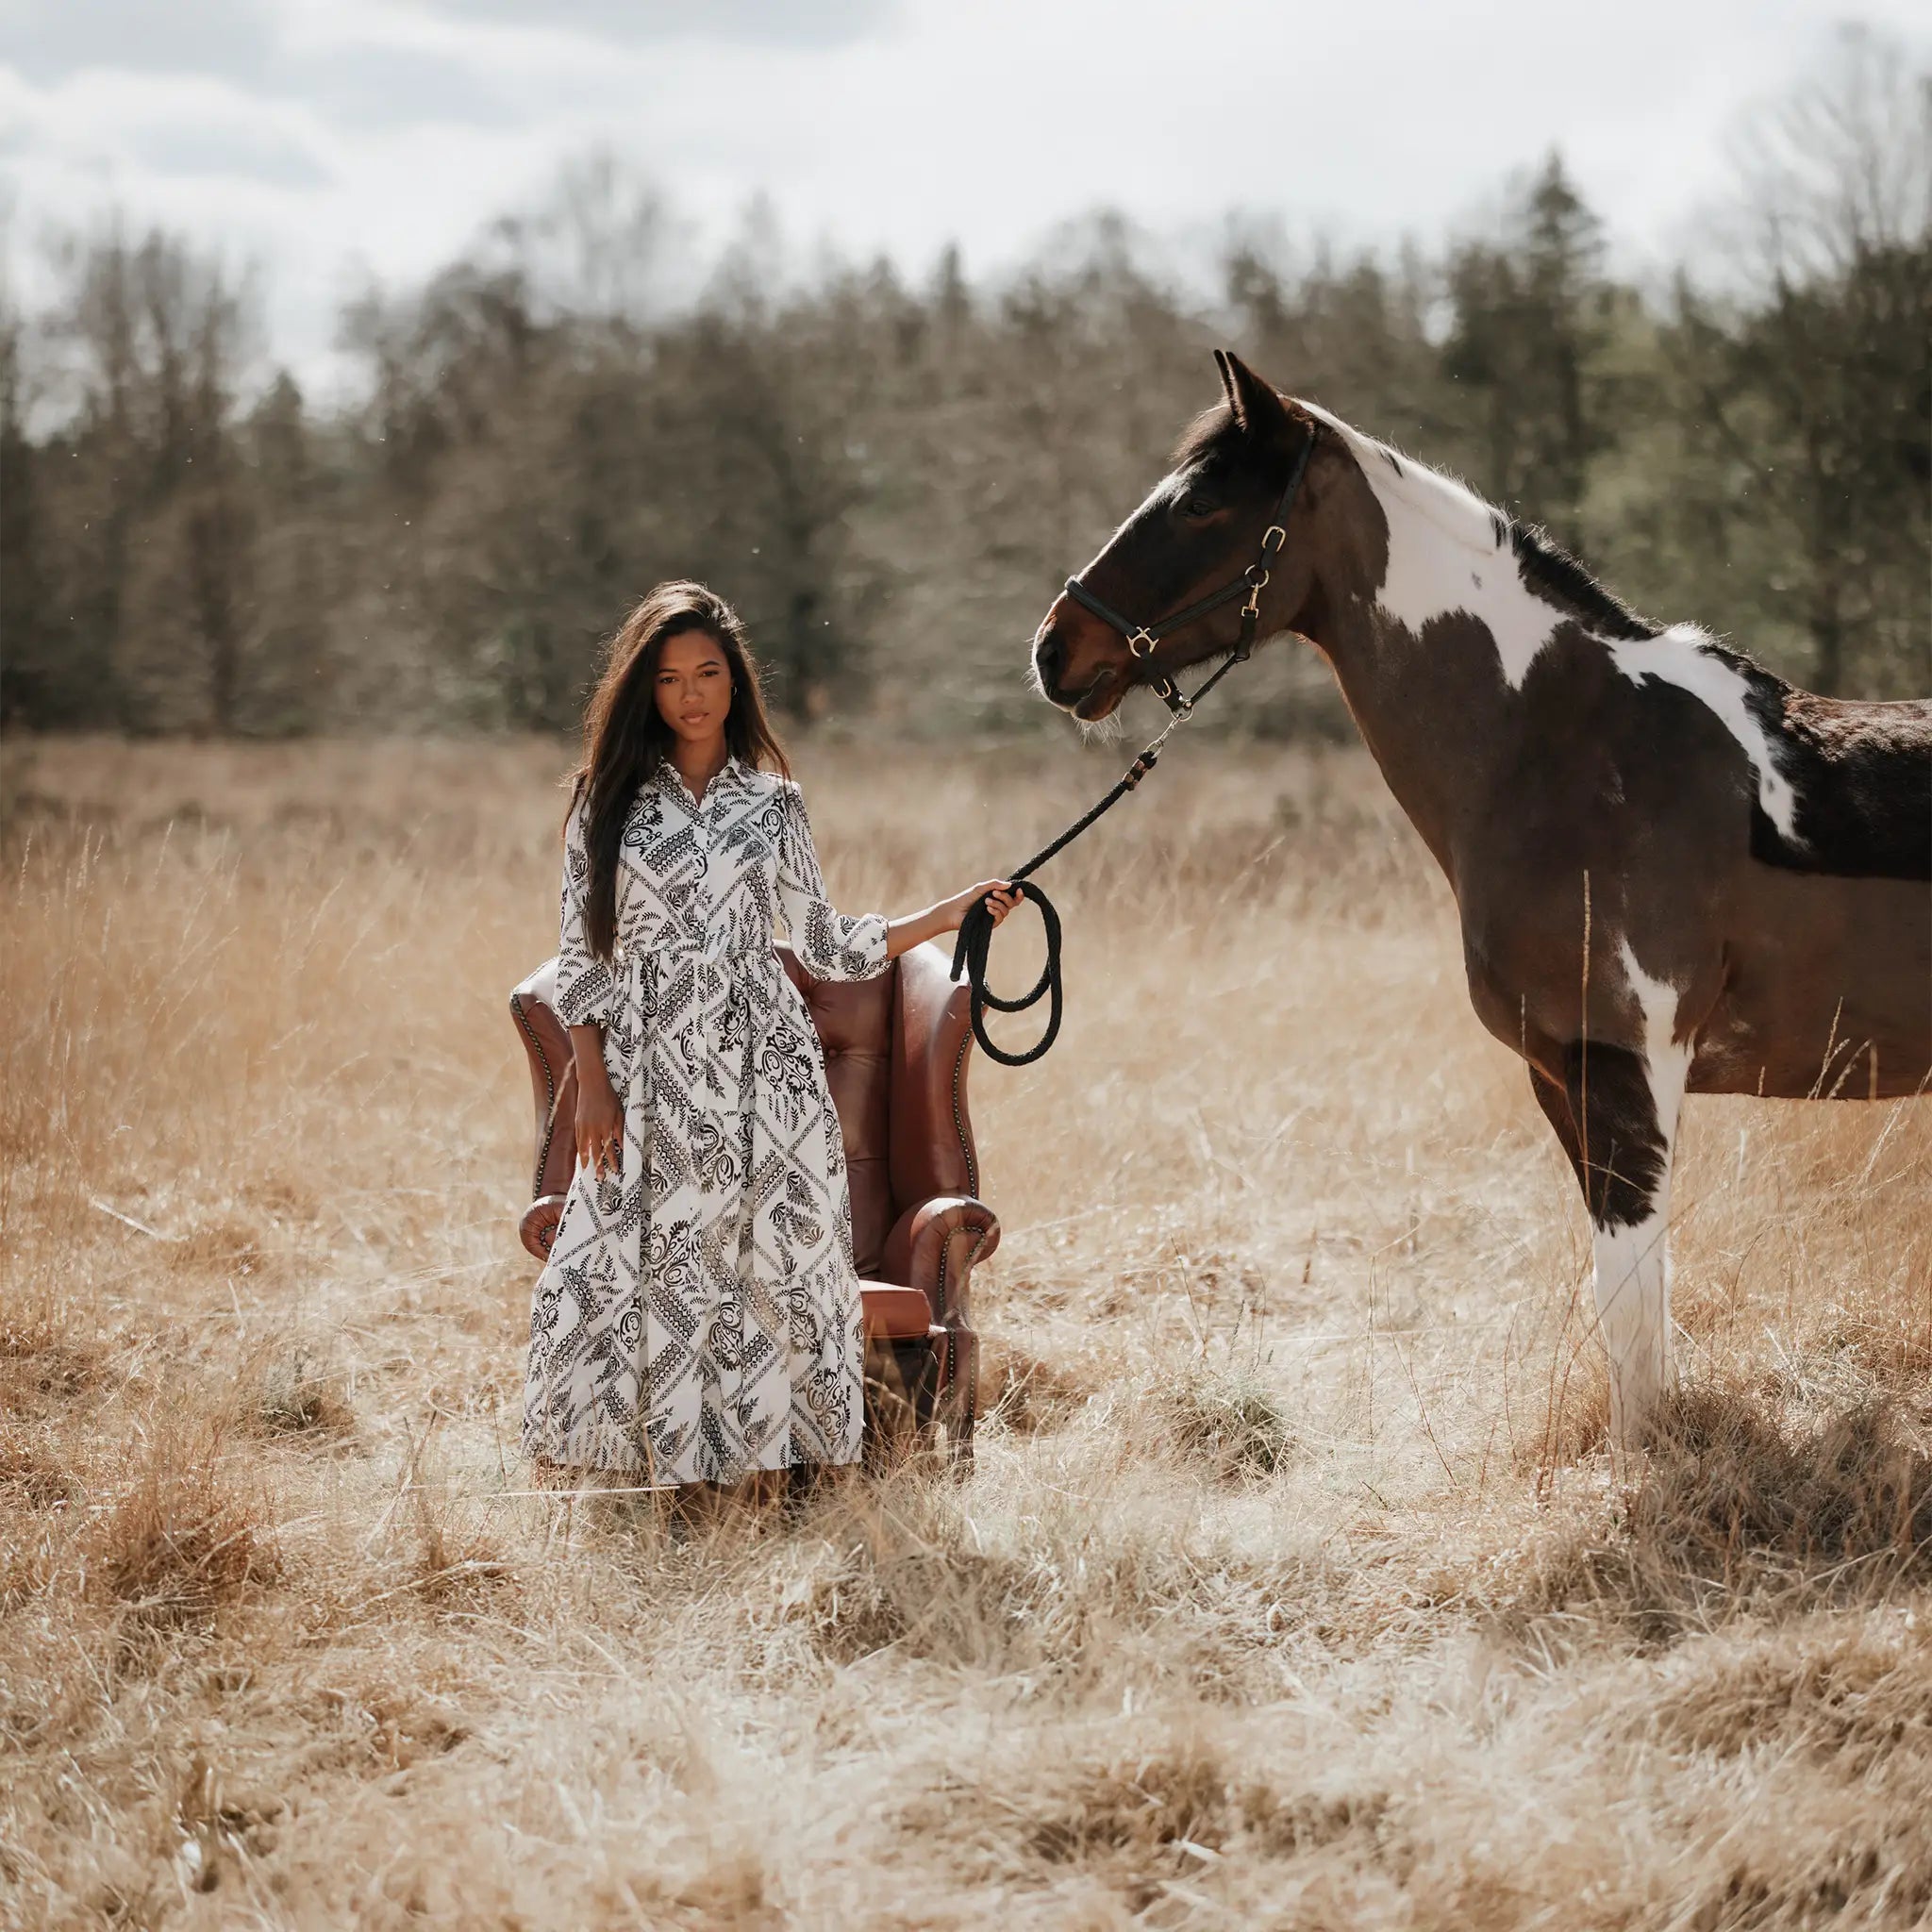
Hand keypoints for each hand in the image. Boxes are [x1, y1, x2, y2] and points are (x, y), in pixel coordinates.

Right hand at [574, 1065, 623, 1179]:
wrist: (592, 1084)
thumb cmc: (609, 1097)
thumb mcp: (619, 1113)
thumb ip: (620, 1131)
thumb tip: (623, 1146)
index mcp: (606, 1127)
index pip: (609, 1149)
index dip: (612, 1161)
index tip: (616, 1171)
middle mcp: (594, 1129)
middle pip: (596, 1153)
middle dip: (599, 1166)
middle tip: (600, 1178)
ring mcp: (584, 1127)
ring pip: (585, 1148)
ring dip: (587, 1160)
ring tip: (587, 1171)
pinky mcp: (578, 1123)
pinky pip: (579, 1140)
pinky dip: (581, 1149)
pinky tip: (582, 1155)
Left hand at [941, 880, 1020, 933]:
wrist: (954, 912)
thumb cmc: (966, 898)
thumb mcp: (981, 888)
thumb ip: (994, 884)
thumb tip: (1009, 885)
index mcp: (996, 897)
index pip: (1012, 896)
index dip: (1018, 894)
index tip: (1018, 890)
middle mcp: (997, 906)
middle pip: (1011, 903)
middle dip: (1005, 897)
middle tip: (994, 893)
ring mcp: (994, 916)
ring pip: (1006, 911)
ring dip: (998, 904)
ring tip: (986, 901)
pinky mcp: (991, 924)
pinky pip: (1000, 918)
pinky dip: (995, 912)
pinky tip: (987, 908)